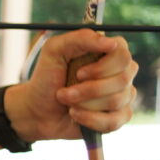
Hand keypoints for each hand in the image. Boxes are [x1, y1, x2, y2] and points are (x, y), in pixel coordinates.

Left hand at [7, 29, 136, 143]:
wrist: (36, 110)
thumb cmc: (46, 78)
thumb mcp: (53, 51)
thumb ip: (79, 38)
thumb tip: (110, 43)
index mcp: (109, 53)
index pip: (123, 54)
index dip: (103, 66)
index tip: (79, 73)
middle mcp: (121, 72)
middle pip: (122, 79)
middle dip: (88, 89)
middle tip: (64, 93)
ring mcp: (123, 95)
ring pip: (117, 100)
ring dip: (84, 104)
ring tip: (66, 102)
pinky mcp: (118, 117)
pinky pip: (114, 121)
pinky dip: (89, 120)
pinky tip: (75, 115)